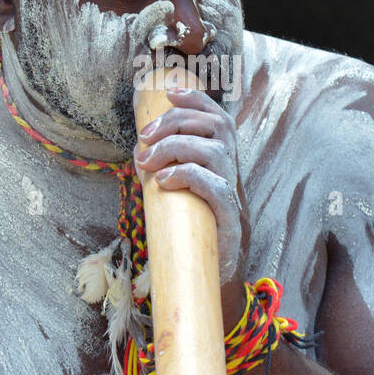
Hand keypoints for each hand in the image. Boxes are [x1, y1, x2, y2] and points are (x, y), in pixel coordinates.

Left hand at [133, 87, 248, 322]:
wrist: (215, 281)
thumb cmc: (194, 236)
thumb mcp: (182, 197)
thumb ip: (170, 172)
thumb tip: (140, 152)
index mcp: (222, 164)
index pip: (219, 119)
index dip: (197, 101)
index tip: (171, 93)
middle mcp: (232, 174)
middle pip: (216, 126)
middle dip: (177, 122)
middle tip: (144, 138)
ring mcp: (234, 196)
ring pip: (215, 151)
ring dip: (176, 148)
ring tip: (147, 162)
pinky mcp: (230, 220)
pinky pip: (214, 186)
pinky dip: (187, 177)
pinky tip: (163, 183)